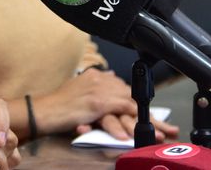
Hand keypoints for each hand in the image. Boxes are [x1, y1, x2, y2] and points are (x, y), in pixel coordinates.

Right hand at [37, 68, 178, 140]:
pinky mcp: (96, 102)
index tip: (157, 118)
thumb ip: (97, 87)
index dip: (143, 106)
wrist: (43, 110)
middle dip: (150, 115)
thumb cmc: (59, 105)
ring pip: (130, 105)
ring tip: (161, 134)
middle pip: (132, 97)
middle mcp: (100, 80)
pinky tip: (139, 133)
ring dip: (147, 122)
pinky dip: (130, 123)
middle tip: (167, 129)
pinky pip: (119, 111)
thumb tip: (113, 83)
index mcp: (97, 76)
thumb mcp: (79, 90)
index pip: (126, 90)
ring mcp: (98, 90)